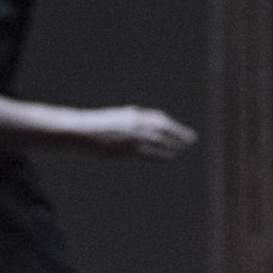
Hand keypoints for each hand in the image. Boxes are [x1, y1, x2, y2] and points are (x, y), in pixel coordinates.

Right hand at [77, 107, 197, 159]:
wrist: (80, 130)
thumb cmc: (99, 124)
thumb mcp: (120, 117)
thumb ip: (135, 120)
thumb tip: (151, 125)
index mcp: (134, 115)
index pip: (161, 120)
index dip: (175, 126)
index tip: (185, 131)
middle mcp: (135, 124)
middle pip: (163, 130)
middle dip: (179, 135)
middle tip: (192, 140)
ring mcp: (130, 137)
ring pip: (158, 142)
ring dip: (172, 146)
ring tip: (182, 150)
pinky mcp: (125, 149)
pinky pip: (147, 154)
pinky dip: (160, 156)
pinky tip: (168, 158)